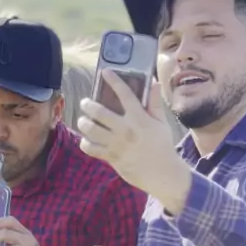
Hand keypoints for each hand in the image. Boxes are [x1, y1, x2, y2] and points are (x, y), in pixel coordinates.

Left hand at [77, 69, 190, 212]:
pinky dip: (85, 144)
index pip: (125, 94)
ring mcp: (117, 144)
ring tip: (83, 120)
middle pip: (99, 111)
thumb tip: (154, 83)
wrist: (162, 173)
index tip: (105, 72)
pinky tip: (87, 140)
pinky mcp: (112, 157)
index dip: (113, 81)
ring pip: (91, 129)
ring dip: (84, 123)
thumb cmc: (162, 146)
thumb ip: (155, 103)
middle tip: (85, 103)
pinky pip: (91, 148)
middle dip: (88, 104)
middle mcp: (126, 129)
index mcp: (139, 118)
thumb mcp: (161, 123)